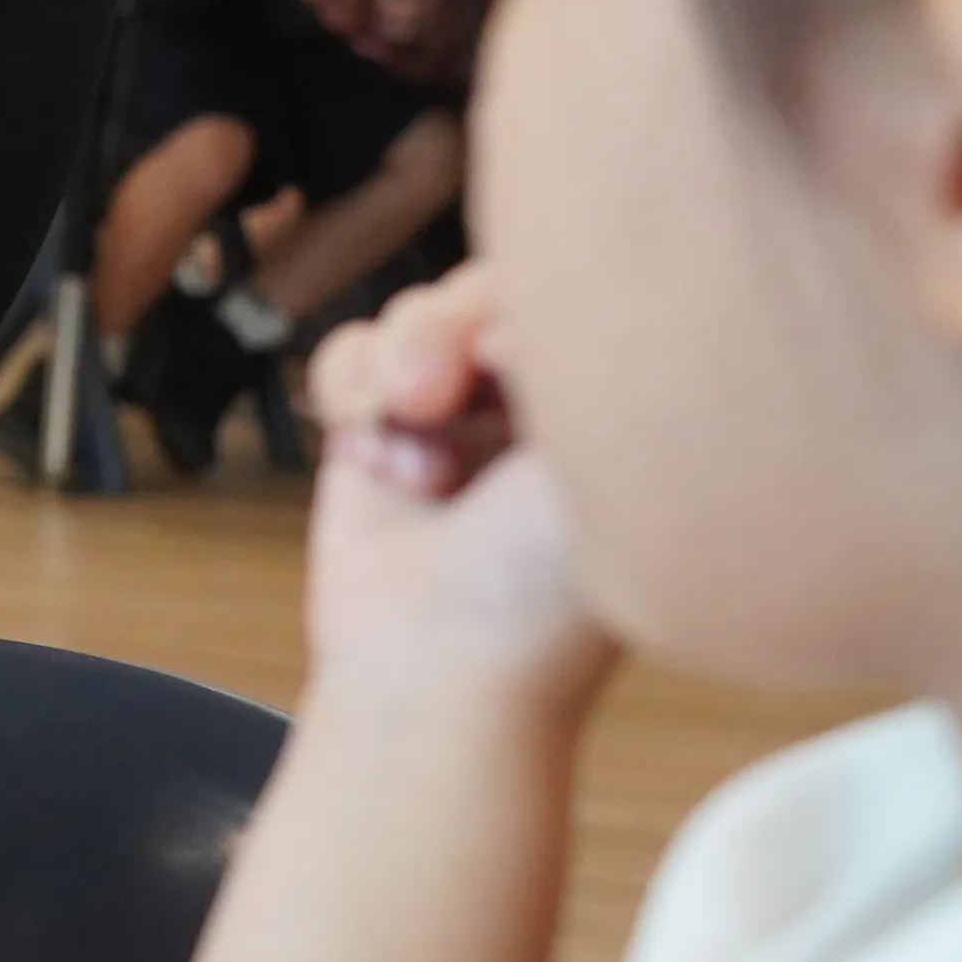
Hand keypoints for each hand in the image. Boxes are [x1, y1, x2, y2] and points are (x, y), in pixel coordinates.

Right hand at [301, 268, 610, 710]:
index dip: (516, 306)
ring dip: (388, 373)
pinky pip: (345, 355)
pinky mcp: (375, 433)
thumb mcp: (592, 457)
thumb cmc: (543, 593)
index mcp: (616, 401)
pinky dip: (349, 396)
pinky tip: (378, 465)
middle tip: (434, 397)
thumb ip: (576, 345)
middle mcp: (536, 402)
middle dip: (439, 333)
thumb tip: (508, 301)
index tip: (508, 359)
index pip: (563, 289)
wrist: (438, 672)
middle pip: (471, 291)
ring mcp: (453, 416)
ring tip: (409, 448)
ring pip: (403, 316)